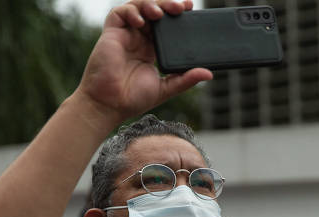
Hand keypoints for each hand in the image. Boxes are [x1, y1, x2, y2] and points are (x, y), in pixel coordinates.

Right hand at [75, 0, 212, 122]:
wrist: (110, 105)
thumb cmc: (132, 99)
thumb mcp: (165, 88)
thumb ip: (185, 80)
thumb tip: (208, 74)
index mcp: (150, 49)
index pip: (165, 26)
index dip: (176, 15)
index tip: (190, 9)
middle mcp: (138, 39)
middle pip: (154, 12)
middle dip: (167, 5)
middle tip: (181, 8)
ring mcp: (124, 35)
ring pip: (138, 8)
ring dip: (150, 4)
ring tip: (160, 13)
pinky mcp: (111, 34)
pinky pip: (119, 13)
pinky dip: (131, 11)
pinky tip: (140, 21)